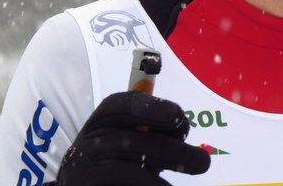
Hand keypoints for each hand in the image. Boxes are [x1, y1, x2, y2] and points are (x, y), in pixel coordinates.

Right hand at [51, 91, 209, 184]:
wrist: (78, 183)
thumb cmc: (111, 156)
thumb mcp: (123, 135)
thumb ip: (148, 129)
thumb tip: (182, 128)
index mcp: (102, 119)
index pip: (123, 105)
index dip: (152, 108)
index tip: (177, 117)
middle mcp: (90, 141)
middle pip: (136, 141)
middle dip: (175, 151)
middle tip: (203, 162)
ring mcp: (84, 170)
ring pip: (130, 172)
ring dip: (162, 182)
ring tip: (183, 181)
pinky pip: (121, 185)